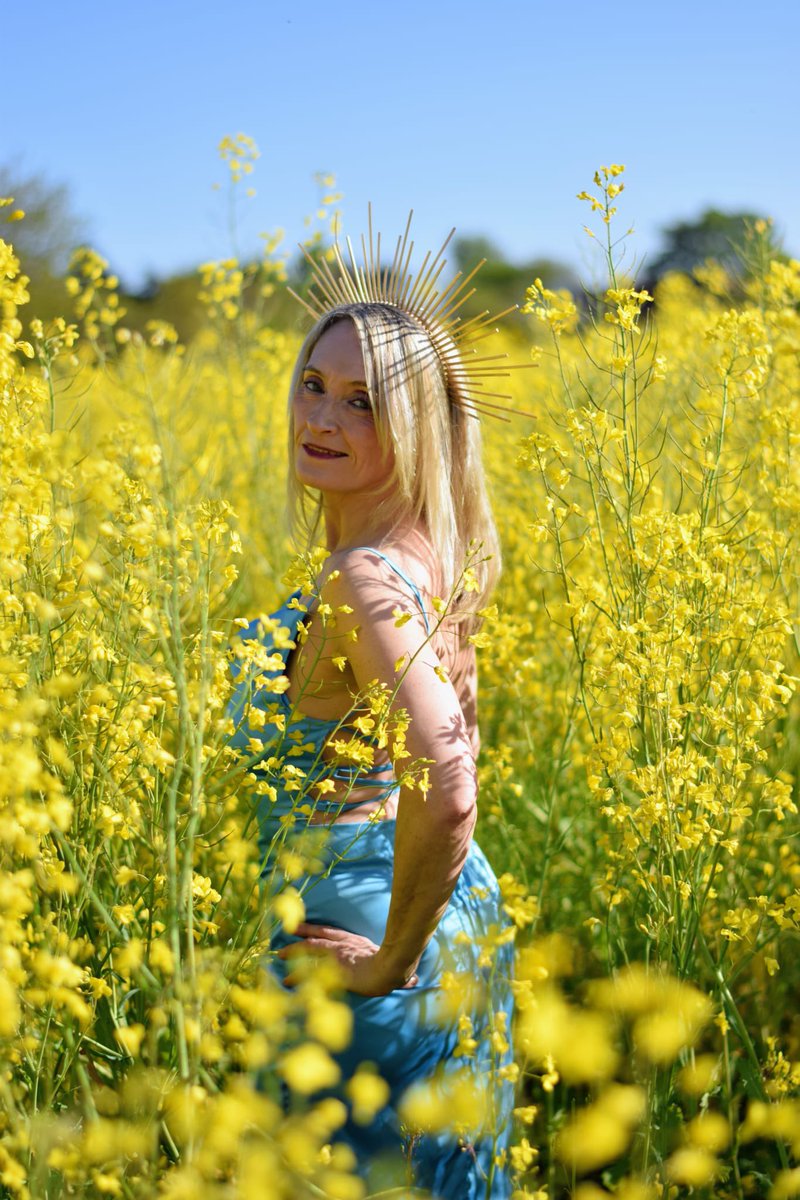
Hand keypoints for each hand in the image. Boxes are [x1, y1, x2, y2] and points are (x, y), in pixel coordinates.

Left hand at [277, 922, 418, 995]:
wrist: (394, 970)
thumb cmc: (399, 968)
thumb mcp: (400, 966)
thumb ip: (404, 974)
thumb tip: (414, 980)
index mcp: (357, 942)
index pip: (334, 933)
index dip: (318, 930)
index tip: (304, 928)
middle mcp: (346, 944)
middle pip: (319, 935)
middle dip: (303, 933)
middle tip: (288, 931)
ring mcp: (338, 954)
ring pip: (310, 949)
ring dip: (294, 952)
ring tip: (280, 956)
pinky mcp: (331, 967)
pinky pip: (309, 970)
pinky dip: (297, 974)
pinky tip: (286, 979)